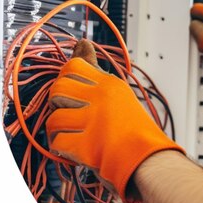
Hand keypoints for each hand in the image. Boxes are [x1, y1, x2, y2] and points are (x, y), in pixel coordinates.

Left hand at [46, 39, 184, 202]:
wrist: (148, 160)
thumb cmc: (133, 130)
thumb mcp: (118, 93)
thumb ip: (95, 71)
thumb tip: (82, 42)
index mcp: (110, 84)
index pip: (73, 66)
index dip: (66, 80)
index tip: (74, 94)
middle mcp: (101, 98)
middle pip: (58, 89)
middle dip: (58, 105)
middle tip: (74, 116)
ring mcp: (93, 120)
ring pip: (54, 118)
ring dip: (60, 131)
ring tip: (76, 135)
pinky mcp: (86, 144)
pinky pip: (57, 142)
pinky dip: (63, 150)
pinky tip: (78, 150)